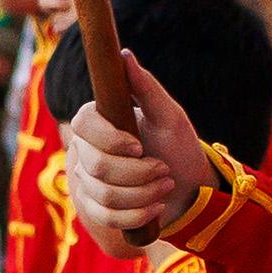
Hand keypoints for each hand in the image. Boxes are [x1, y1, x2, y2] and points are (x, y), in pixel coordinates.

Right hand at [64, 64, 215, 246]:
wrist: (189, 187)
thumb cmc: (178, 147)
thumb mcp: (169, 116)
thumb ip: (146, 87)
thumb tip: (124, 55)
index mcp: (99, 121)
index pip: (83, 124)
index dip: (109, 139)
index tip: (138, 146)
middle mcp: (86, 149)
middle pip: (94, 166)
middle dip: (137, 173)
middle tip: (163, 169)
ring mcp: (87, 181)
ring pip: (103, 194)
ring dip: (143, 194)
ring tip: (165, 185)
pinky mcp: (95, 209)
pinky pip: (105, 217)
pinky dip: (136, 215)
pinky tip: (156, 207)